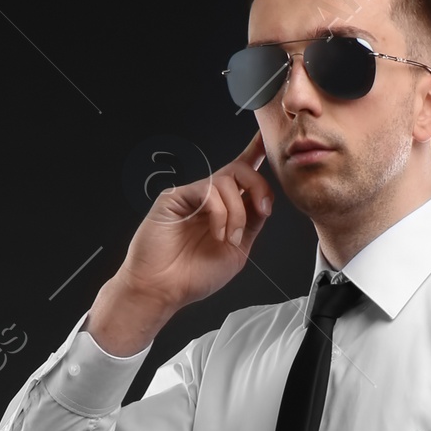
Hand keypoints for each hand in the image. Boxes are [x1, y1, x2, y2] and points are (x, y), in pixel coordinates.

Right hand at [88, 132, 270, 353]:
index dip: (255, 155)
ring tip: (229, 238)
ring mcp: (192, 196)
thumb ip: (251, 224)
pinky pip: (208, 191)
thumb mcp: (237, 252)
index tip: (267, 141)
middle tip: (263, 210)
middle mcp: (209, 199)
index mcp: (225, 210)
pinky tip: (216, 233)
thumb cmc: (193, 276)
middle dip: (258, 187)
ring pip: (227, 181)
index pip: (243, 177)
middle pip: (240, 170)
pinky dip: (220, 213)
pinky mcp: (176, 196)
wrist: (162, 289)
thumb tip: (265, 201)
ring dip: (237, 213)